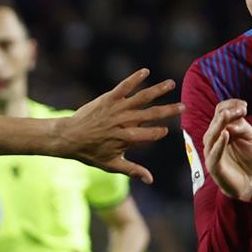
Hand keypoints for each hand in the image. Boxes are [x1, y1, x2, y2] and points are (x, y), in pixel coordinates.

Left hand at [59, 69, 181, 180]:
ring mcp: (117, 109)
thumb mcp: (111, 165)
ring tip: (171, 84)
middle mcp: (124, 122)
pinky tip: (146, 71)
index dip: (159, 132)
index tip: (166, 130)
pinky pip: (124, 87)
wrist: (68, 137)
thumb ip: (133, 170)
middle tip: (183, 107)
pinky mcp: (108, 98)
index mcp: (126, 138)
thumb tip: (151, 180)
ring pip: (141, 98)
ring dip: (158, 90)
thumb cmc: (90, 153)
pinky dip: (135, 78)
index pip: (149, 134)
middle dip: (168, 110)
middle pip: (151, 114)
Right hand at [203, 98, 251, 201]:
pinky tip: (225, 134)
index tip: (244, 105)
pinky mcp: (214, 165)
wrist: (246, 182)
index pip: (219, 112)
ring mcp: (212, 152)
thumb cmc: (247, 159)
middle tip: (240, 110)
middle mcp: (214, 139)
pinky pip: (214, 153)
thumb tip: (232, 123)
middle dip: (227, 113)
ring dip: (220, 124)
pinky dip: (220, 144)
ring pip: (212, 135)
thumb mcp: (250, 138)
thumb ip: (243, 128)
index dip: (230, 106)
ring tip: (227, 115)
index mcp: (222, 130)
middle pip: (215, 121)